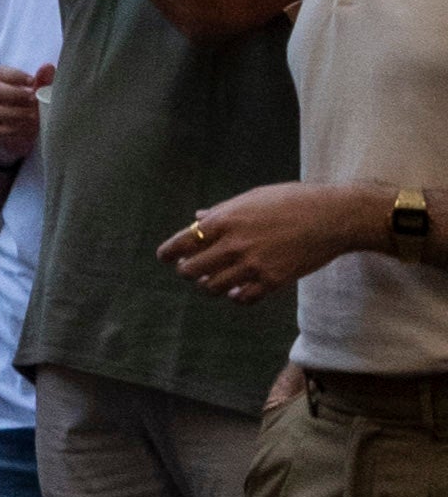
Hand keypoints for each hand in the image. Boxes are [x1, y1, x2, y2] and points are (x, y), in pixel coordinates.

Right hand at [0, 60, 44, 170]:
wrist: (14, 140)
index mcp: (1, 84)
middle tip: (33, 99)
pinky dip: (13, 130)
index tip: (32, 81)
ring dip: (16, 113)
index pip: (0, 72)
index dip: (15, 75)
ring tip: (34, 117)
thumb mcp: (36, 97)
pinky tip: (27, 131)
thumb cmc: (26, 111)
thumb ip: (41, 82)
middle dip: (14, 93)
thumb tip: (48, 67)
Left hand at [169, 176, 372, 302]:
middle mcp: (234, 244)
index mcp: (225, 220)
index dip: (169, 253)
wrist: (332, 217)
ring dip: (209, 285)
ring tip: (214, 280)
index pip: (182, 242)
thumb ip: (222, 210)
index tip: (165, 257)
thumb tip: (198, 216)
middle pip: (191, 270)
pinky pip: (242, 299)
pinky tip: (237, 290)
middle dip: (187, 271)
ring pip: (213, 288)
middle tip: (190, 269)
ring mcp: (252, 265)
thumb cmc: (292, 200)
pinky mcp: (272, 281)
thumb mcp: (253, 197)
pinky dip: (235, 296)